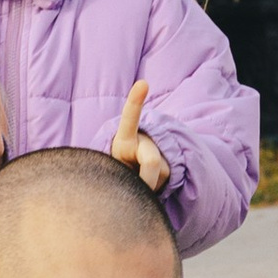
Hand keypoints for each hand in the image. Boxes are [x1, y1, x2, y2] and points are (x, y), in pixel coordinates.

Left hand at [110, 78, 169, 193]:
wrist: (132, 174)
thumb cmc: (113, 169)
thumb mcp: (107, 165)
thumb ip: (113, 169)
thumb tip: (137, 170)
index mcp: (126, 138)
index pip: (130, 118)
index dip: (136, 101)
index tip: (143, 83)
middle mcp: (147, 142)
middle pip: (153, 163)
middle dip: (145, 181)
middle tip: (138, 189)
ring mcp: (161, 156)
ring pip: (158, 179)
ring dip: (145, 188)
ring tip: (136, 182)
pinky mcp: (169, 171)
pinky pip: (161, 186)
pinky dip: (151, 194)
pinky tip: (146, 192)